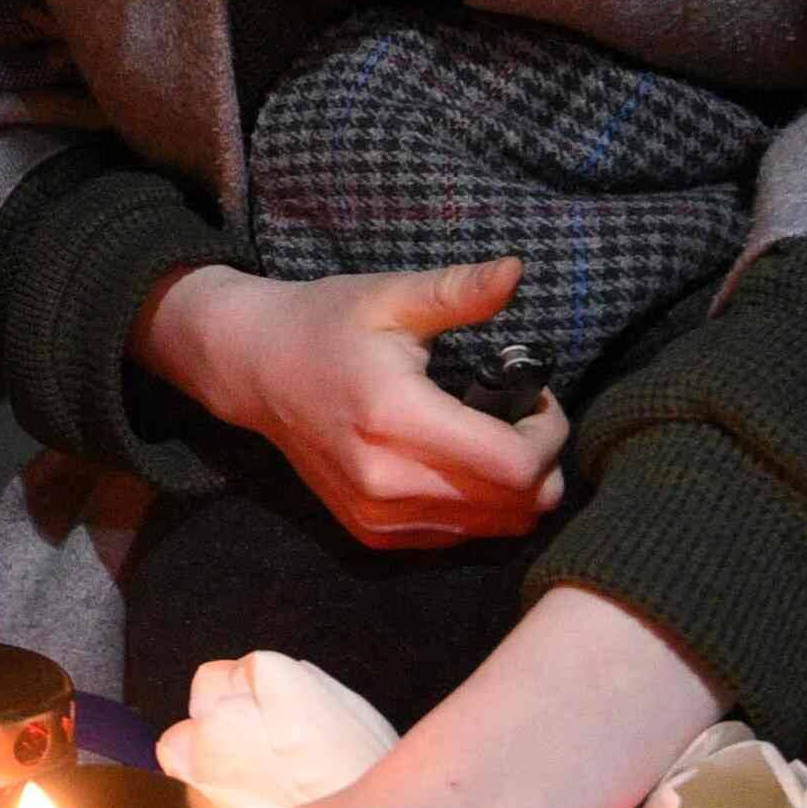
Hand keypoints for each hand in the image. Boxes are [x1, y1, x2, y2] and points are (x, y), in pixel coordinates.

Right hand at [140, 262, 567, 546]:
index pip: (516, 466)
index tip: (538, 398)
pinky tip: (460, 462)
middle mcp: (386, 482)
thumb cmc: (326, 324)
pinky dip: (479, 506)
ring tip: (491, 437)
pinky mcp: (372, 534)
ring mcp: (378, 517)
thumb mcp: (391, 296)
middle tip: (523, 417)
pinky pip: (459, 537)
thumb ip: (457, 291)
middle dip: (542, 463)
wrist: (256, 371)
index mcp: (395, 419)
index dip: (550, 435)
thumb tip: (515, 270)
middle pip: (517, 507)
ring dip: (514, 488)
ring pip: (495, 529)